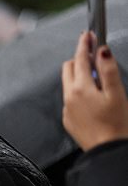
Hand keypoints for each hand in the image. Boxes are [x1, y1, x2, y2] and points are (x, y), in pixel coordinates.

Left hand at [62, 31, 127, 150]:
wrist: (107, 150)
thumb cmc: (116, 124)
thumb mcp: (117, 93)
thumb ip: (108, 70)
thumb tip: (101, 51)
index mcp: (81, 88)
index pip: (80, 58)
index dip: (84, 44)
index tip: (87, 35)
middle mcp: (69, 97)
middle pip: (68, 68)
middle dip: (79, 59)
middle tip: (94, 57)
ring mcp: (67, 108)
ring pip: (68, 84)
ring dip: (78, 76)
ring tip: (97, 80)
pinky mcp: (68, 119)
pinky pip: (69, 99)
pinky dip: (78, 93)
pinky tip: (92, 100)